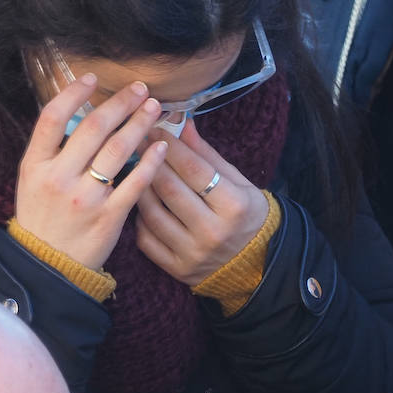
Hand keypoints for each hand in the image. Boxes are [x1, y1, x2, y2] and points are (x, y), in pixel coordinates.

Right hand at [15, 76, 167, 269]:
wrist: (48, 265)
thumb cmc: (42, 218)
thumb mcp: (31, 181)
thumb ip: (51, 150)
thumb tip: (80, 113)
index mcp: (34, 165)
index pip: (52, 118)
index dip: (73, 93)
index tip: (92, 78)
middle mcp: (58, 178)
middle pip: (92, 128)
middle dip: (119, 103)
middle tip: (140, 88)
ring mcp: (84, 198)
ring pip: (117, 150)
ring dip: (139, 124)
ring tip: (154, 108)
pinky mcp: (108, 216)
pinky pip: (135, 182)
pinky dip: (151, 161)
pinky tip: (162, 145)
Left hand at [134, 118, 270, 286]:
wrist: (255, 261)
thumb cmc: (245, 214)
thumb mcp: (238, 182)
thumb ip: (208, 155)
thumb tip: (183, 124)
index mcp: (234, 206)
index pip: (194, 168)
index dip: (171, 144)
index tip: (155, 128)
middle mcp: (213, 231)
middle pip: (169, 188)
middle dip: (149, 160)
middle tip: (136, 141)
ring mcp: (193, 253)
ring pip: (152, 212)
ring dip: (140, 187)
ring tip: (137, 171)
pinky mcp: (177, 268)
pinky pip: (146, 238)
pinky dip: (140, 218)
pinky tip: (144, 204)